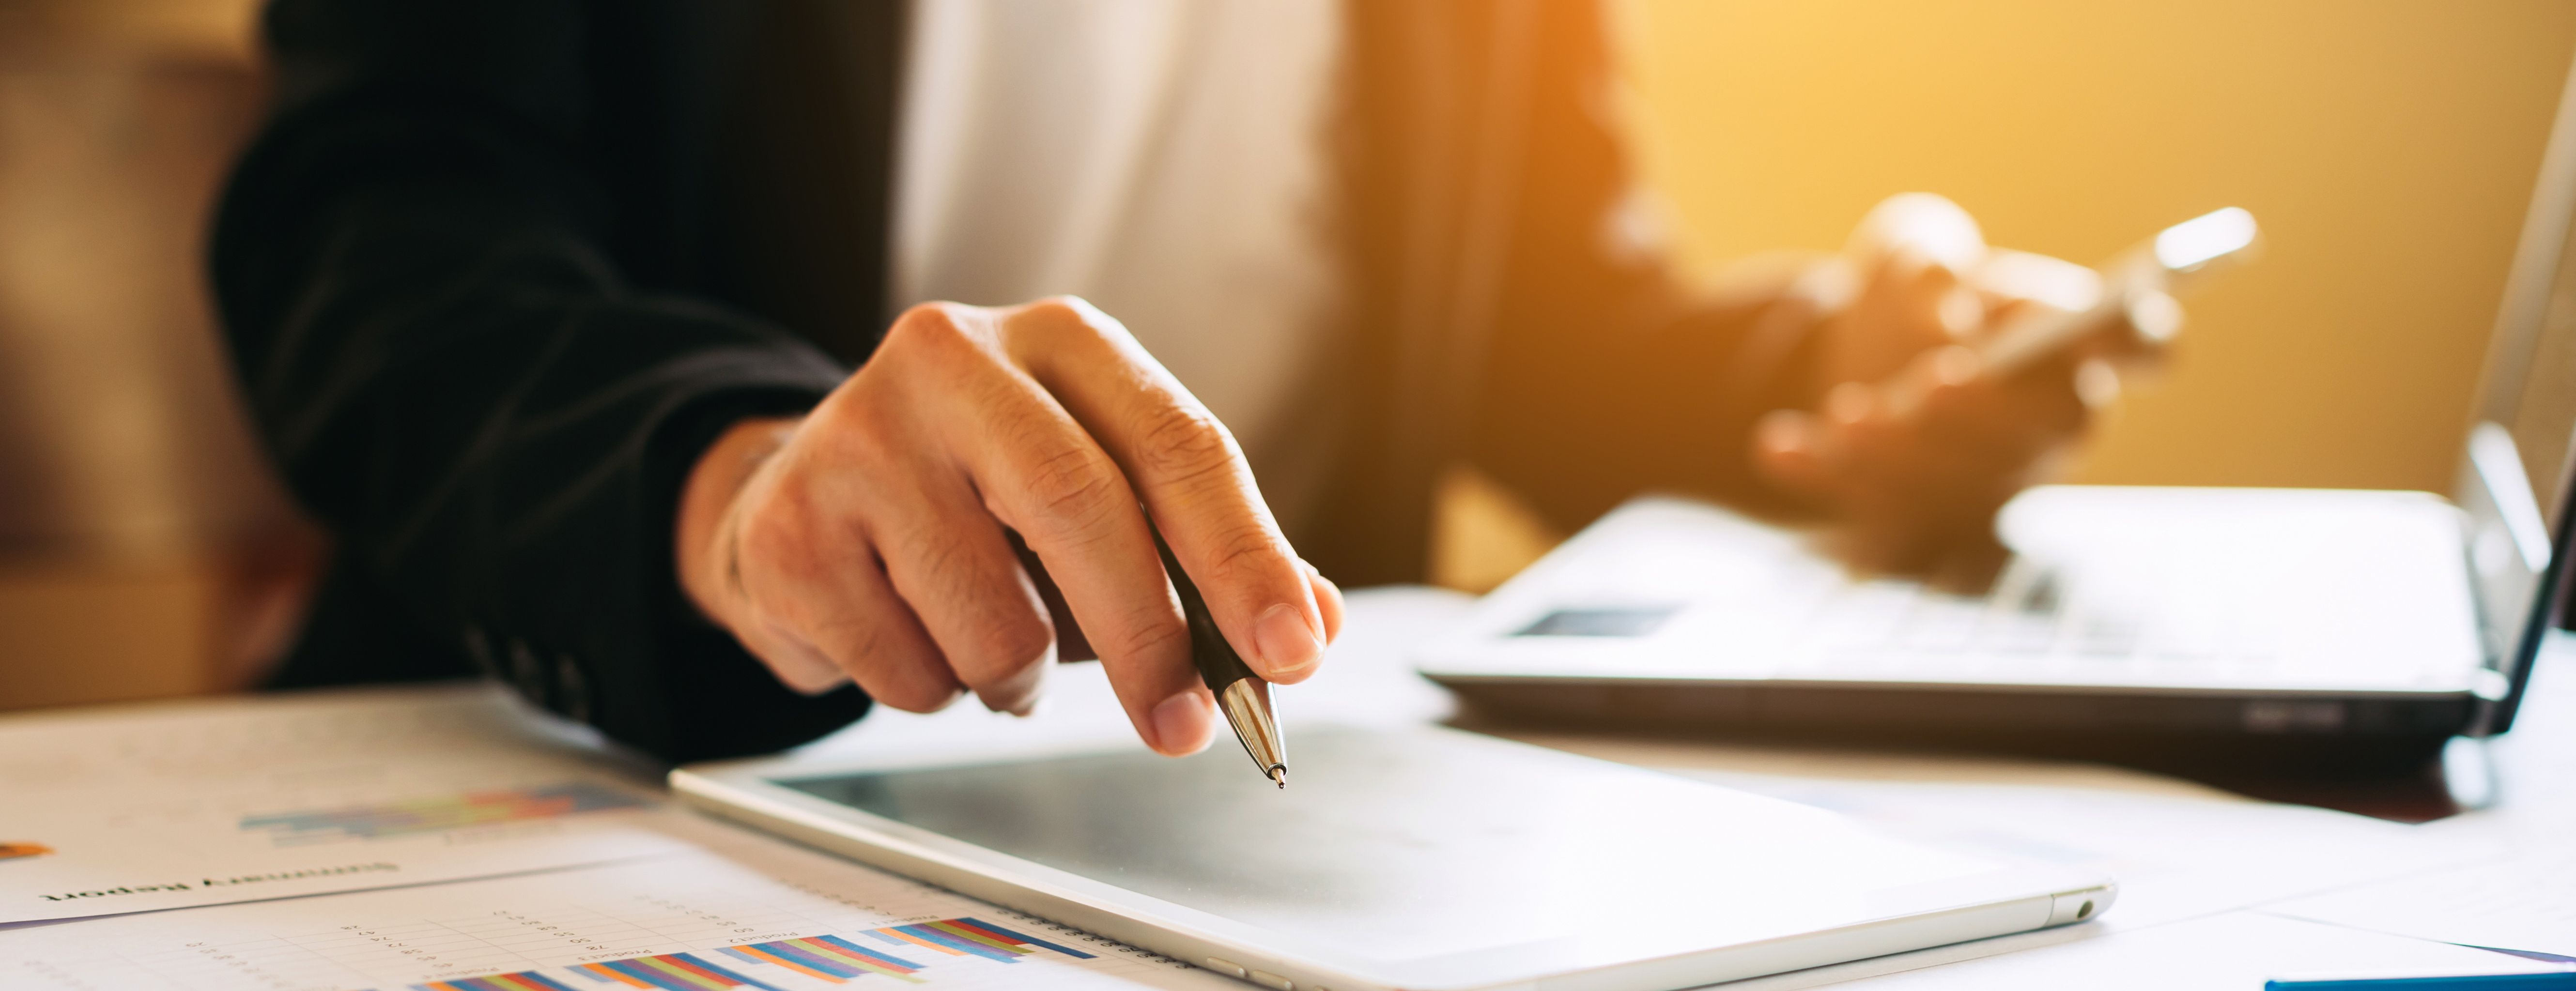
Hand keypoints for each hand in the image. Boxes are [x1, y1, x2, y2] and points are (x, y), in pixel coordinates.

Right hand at [674, 297, 1344, 755]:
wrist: (802, 495)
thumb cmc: (982, 502)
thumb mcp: (1106, 502)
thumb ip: (1211, 560)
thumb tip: (1313, 622)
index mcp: (1062, 342)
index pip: (1179, 442)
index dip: (1246, 556)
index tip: (1294, 649)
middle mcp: (955, 360)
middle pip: (1083, 509)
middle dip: (1154, 642)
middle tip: (1188, 727)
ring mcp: (860, 436)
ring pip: (994, 618)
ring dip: (1023, 679)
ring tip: (1000, 648)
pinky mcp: (792, 527)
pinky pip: (907, 667)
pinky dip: (935, 688)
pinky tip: (912, 635)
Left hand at [1751, 194, 2168, 569]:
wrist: (1847, 350)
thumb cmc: (1909, 287)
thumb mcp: (1908, 245)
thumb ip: (1927, 256)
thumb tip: (1942, 300)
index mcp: (2068, 337)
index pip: (2140, 340)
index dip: (2140, 336)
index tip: (2114, 325)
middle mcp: (2048, 416)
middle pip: (2053, 427)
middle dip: (1989, 411)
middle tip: (1928, 382)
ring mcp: (1995, 477)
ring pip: (1972, 484)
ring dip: (1905, 454)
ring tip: (1843, 414)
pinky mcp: (1929, 521)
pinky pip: (1887, 522)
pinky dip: (1829, 482)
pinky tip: (1779, 448)